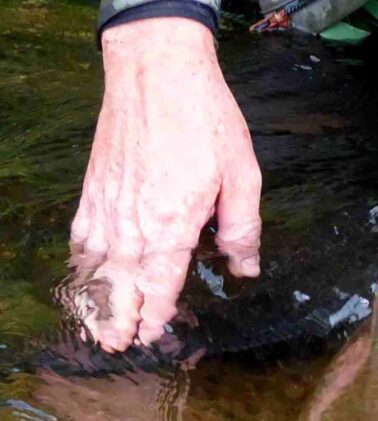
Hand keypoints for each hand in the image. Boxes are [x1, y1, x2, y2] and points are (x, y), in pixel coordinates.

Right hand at [70, 18, 261, 352]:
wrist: (157, 66)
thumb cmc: (205, 119)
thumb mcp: (242, 174)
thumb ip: (242, 228)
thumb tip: (245, 269)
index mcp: (173, 223)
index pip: (162, 284)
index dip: (157, 315)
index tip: (155, 336)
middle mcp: (135, 222)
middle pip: (123, 285)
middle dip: (120, 320)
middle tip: (118, 346)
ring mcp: (110, 205)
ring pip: (98, 266)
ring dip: (97, 301)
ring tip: (98, 330)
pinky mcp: (95, 187)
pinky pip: (83, 235)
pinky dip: (82, 262)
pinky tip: (84, 278)